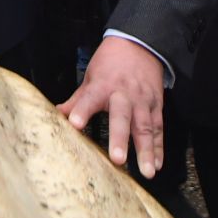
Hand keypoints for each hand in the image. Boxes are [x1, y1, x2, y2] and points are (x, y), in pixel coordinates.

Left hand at [57, 36, 164, 177]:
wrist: (140, 44)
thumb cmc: (110, 63)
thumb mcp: (91, 76)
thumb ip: (78, 99)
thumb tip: (57, 115)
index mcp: (103, 85)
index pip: (90, 98)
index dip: (82, 110)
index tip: (75, 125)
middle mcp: (124, 94)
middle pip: (122, 117)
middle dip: (120, 138)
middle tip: (117, 159)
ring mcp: (143, 101)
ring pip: (145, 127)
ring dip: (146, 150)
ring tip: (147, 172)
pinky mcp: (156, 106)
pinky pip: (158, 128)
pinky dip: (159, 147)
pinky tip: (157, 165)